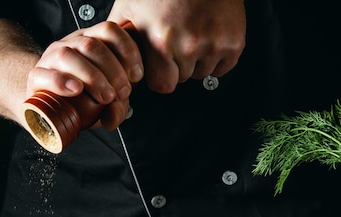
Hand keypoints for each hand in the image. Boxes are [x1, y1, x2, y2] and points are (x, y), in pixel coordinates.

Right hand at [26, 21, 142, 128]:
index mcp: (90, 43)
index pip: (110, 31)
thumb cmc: (79, 101)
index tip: (136, 75)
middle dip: (113, 70)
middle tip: (122, 92)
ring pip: (69, 54)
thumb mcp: (105, 103)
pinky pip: (46, 74)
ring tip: (105, 96)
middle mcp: (71, 46)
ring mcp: (51, 59)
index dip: (127, 50)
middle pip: (93, 45)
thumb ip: (116, 108)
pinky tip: (76, 90)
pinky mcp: (36, 76)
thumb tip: (115, 113)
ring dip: (92, 76)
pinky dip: (62, 81)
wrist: (45, 107)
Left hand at [108, 0, 245, 92]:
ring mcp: (214, 45)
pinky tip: (208, 38)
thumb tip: (107, 57)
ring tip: (192, 35)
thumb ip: (120, 37)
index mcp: (162, 41)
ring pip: (202, 73)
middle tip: (177, 43)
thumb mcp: (130, 7)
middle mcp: (189, 45)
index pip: (162, 85)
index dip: (160, 76)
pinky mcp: (233, 43)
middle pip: (182, 79)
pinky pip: (223, 67)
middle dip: (178, 66)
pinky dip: (217, 57)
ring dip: (197, 61)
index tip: (159, 66)